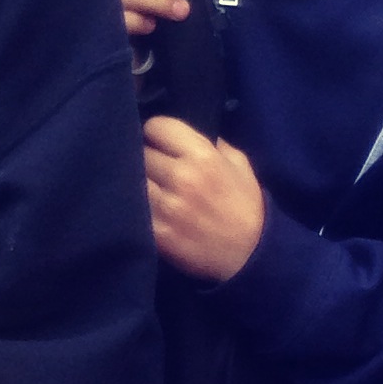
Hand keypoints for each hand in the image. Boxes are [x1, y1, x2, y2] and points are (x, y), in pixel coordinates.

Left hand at [143, 115, 265, 281]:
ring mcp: (167, 207)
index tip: (159, 143)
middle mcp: (182, 177)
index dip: (156, 133)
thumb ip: (211, 143)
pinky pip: (134, 210)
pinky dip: (136, 208)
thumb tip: (182, 134)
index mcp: (203, 156)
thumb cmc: (245, 206)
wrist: (250, 256)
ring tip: (147, 188)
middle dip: (145, 157)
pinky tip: (144, 209)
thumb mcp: (238, 164)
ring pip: (132, 180)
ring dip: (137, 183)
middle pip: (140, 152)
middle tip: (152, 167)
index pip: (156, 127)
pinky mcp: (157, 233)